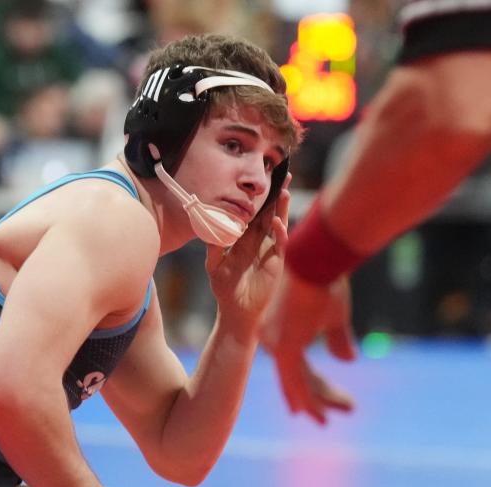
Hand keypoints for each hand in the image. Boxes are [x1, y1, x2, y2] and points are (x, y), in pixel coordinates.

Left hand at [206, 175, 291, 336]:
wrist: (236, 311)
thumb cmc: (225, 288)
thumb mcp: (214, 263)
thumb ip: (213, 244)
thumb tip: (206, 223)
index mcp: (245, 238)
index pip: (254, 211)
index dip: (258, 195)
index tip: (261, 177)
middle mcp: (259, 241)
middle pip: (270, 212)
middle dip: (276, 194)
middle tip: (282, 173)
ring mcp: (269, 250)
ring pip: (277, 224)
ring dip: (282, 208)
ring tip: (284, 190)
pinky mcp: (275, 262)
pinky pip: (279, 244)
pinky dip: (279, 232)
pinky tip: (277, 222)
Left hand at [261, 271, 356, 424]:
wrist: (317, 257)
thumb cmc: (325, 279)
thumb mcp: (334, 314)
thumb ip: (337, 339)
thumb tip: (346, 361)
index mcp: (282, 332)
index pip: (298, 366)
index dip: (313, 385)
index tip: (323, 402)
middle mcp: (274, 341)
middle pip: (300, 376)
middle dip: (324, 395)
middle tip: (346, 408)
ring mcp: (276, 345)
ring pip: (300, 382)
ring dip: (323, 399)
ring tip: (347, 409)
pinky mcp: (284, 346)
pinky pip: (296, 382)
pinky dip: (308, 399)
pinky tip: (316, 414)